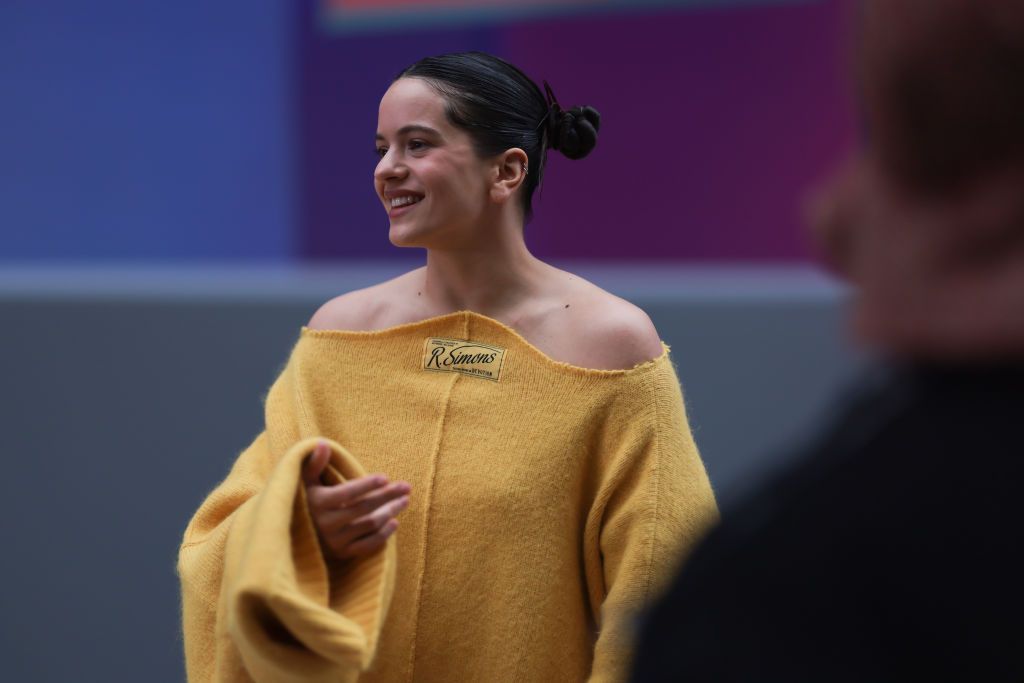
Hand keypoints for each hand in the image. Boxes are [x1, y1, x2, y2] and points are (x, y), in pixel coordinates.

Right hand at [302, 440, 410, 561]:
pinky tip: (395, 522)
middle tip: (406, 487)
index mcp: (318, 503)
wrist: (299, 533)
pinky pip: (368, 545)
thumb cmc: (309, 498)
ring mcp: (335, 540)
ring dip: (390, 512)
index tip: (385, 477)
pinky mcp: (343, 553)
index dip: (366, 485)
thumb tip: (322, 443)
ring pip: (370, 525)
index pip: (347, 493)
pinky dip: (383, 535)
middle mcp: (326, 524)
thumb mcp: (307, 480)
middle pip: (364, 508)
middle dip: (388, 496)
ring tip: (404, 500)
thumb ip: (315, 463)